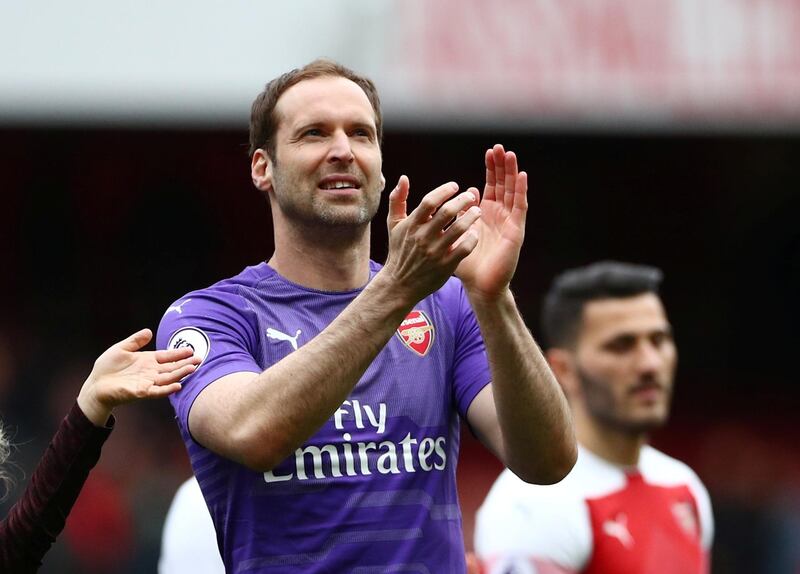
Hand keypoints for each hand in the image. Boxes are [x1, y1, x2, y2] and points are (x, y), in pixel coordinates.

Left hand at [77, 328, 199, 426]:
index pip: (167, 356)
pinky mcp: (141, 392)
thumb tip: (149, 331)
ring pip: (168, 378)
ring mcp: (147, 382)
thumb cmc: (107, 367)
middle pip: (172, 367)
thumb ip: (135, 341)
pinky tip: (178, 385)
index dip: (179, 354)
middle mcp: (150, 372)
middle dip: (185, 363)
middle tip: (199, 359)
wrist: (95, 385)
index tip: (191, 350)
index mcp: (148, 361)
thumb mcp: (121, 348)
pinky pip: (157, 391)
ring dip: (180, 374)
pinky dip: (167, 389)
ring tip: (192, 369)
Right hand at [381, 175, 481, 304]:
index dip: (444, 190)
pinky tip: (475, 232)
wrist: (400, 284)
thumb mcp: (393, 225)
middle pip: (447, 212)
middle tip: (471, 196)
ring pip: (459, 229)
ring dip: (472, 217)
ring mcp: (435, 252)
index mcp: (412, 225)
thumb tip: (403, 178)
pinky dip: (472, 238)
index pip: (430, 201)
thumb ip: (397, 200)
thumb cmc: (399, 251)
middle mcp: (423, 237)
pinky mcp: (446, 265)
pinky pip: (465, 248)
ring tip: (477, 211)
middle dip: (463, 200)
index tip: (455, 186)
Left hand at [455, 144, 527, 299]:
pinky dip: (521, 191)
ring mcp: (509, 222)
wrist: (480, 286)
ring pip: (513, 192)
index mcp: (487, 215)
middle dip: (502, 166)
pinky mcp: (516, 231)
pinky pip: (519, 207)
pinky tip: (522, 176)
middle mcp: (500, 216)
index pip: (492, 186)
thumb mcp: (459, 234)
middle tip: (500, 147)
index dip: (491, 169)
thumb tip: (466, 193)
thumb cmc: (468, 264)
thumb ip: (460, 215)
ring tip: (510, 154)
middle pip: (503, 185)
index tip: (489, 152)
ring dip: (512, 173)